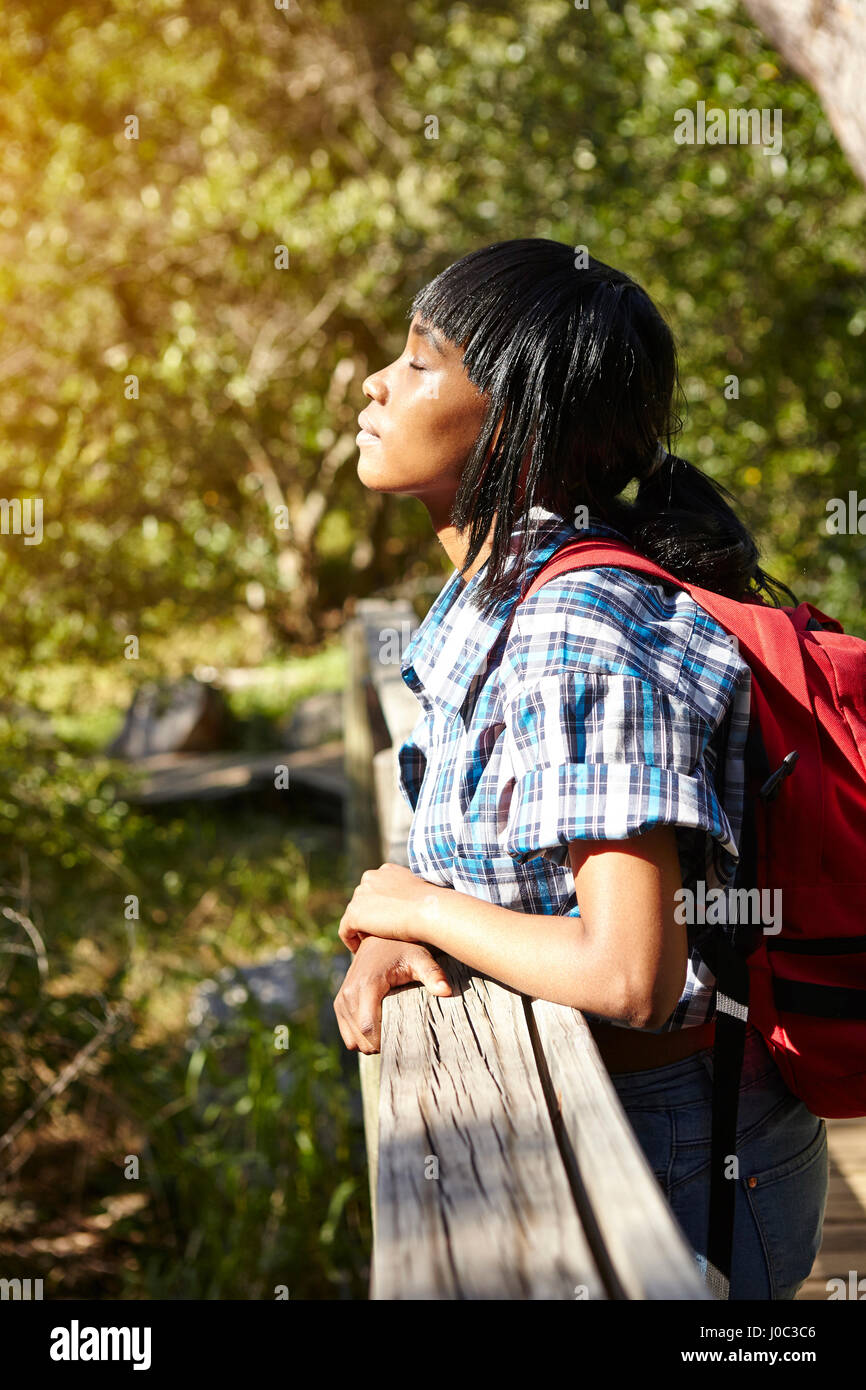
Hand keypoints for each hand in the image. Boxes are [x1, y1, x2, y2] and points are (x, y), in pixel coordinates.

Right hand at [333, 936, 451, 1052]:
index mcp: (367, 985)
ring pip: (352, 1040)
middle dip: (379, 1044)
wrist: (380, 937)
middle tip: (399, 1034)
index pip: (368, 1028)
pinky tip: (378, 1027)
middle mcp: (349, 992)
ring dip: (369, 1042)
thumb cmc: (404, 948)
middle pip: (360, 1039)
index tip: (401, 1037)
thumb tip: (446, 991)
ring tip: (389, 1029)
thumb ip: (433, 974)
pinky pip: (346, 1034)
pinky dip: (360, 1037)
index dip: (384, 1041)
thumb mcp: (420, 958)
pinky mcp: (340, 1001)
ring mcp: (342, 998)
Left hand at [338, 861, 445, 953]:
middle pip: (363, 900)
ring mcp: (360, 894)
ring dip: (360, 929)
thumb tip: (418, 901)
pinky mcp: (354, 914)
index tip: (387, 920)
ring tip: (368, 944)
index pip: (376, 889)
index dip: (379, 906)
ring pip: (354, 915)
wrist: (427, 910)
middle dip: (368, 916)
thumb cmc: (432, 904)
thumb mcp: (422, 891)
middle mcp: (370, 878)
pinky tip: (359, 951)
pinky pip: (345, 930)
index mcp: (386, 871)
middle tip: (376, 935)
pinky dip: (351, 941)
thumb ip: (412, 893)